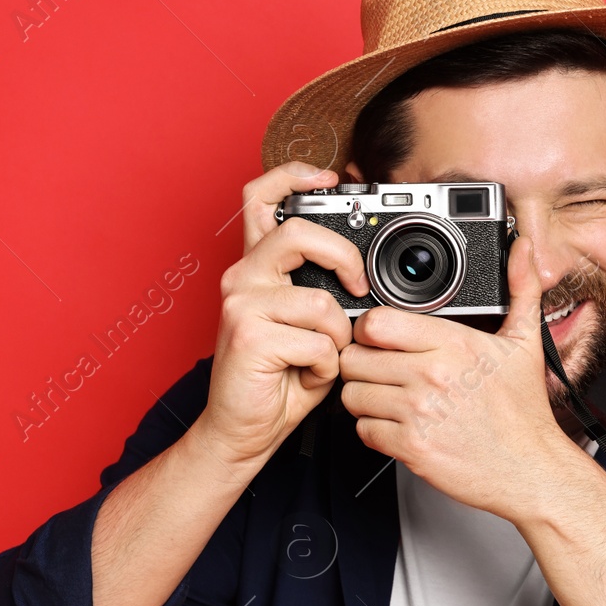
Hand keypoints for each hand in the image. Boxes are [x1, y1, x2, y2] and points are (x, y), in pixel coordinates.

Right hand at [196, 162, 369, 464]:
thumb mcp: (305, 325)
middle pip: (299, 233)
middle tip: (359, 286)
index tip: (328, 176)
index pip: (261, 198)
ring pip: (320, 300)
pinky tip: (306, 374)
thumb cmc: (278, 379)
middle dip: (344, 258)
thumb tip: (363, 273)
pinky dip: (325, 364)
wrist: (242, 429)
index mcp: (256, 268)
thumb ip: (323, 290)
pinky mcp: (248, 335)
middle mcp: (242, 277)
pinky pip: (316, 340)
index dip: (293, 175)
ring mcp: (241, 304)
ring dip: (336, 337)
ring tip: (321, 356)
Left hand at [339, 235, 575, 518]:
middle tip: (379, 371)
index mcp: (454, 344)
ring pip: (352, 395)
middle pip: (355, 357)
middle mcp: (432, 375)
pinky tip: (395, 425)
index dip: (369, 329)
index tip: (378, 339)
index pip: (376, 323)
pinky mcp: (411, 448)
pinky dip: (373, 430)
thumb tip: (521, 250)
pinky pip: (363, 431)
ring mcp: (419, 413)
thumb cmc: (524, 413)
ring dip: (364, 397)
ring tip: (386, 399)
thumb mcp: (525, 343)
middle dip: (362, 364)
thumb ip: (520, 290)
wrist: (531, 469)